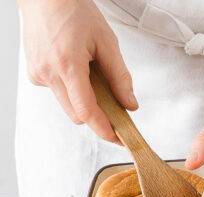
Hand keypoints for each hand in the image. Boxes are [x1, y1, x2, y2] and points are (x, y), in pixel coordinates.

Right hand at [19, 0, 137, 142]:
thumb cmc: (74, 10)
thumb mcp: (106, 41)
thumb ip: (120, 77)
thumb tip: (130, 104)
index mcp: (67, 64)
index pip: (86, 111)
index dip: (104, 129)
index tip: (118, 138)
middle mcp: (48, 73)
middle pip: (77, 115)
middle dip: (97, 116)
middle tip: (114, 108)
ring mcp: (38, 75)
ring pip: (68, 107)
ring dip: (84, 102)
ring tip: (92, 77)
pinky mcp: (35, 75)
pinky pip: (58, 94)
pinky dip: (72, 90)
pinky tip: (74, 68)